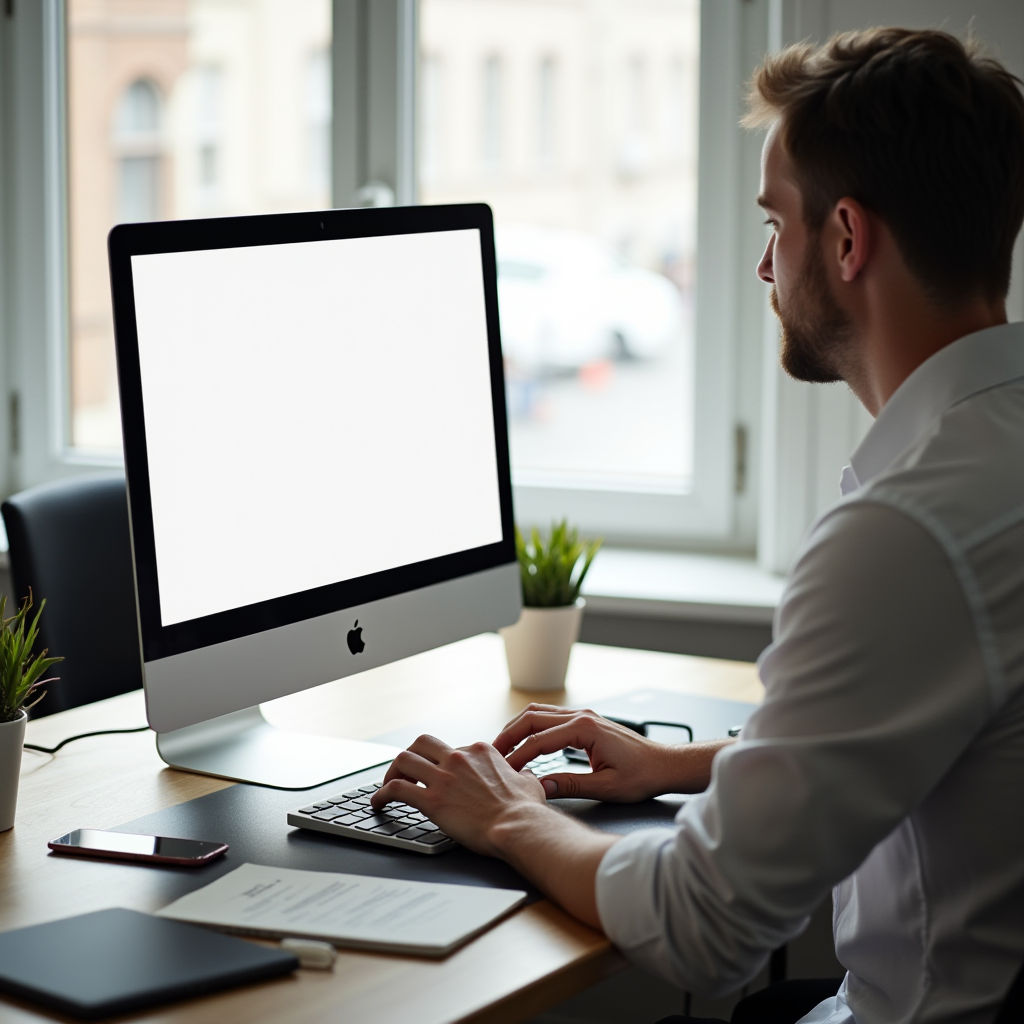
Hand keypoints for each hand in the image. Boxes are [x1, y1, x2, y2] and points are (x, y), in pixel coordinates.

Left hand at [369, 734, 551, 856]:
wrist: (518, 826)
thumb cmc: (525, 809)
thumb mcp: (528, 781)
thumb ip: (521, 774)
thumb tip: (523, 775)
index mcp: (480, 751)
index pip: (452, 748)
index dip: (443, 762)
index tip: (439, 775)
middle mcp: (459, 758)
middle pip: (422, 743)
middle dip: (411, 756)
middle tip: (407, 773)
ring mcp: (443, 777)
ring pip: (403, 759)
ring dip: (393, 772)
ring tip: (389, 785)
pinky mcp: (431, 800)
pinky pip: (396, 790)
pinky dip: (382, 794)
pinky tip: (379, 803)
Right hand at [494, 704, 681, 801]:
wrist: (665, 764)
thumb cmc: (643, 775)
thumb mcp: (606, 786)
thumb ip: (571, 785)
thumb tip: (541, 789)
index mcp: (585, 729)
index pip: (539, 740)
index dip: (518, 757)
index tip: (504, 773)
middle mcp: (582, 716)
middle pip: (532, 718)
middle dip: (509, 735)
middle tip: (492, 755)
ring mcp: (583, 716)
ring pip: (539, 714)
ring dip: (518, 729)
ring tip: (503, 749)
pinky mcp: (585, 722)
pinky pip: (550, 719)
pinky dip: (532, 728)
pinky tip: (525, 744)